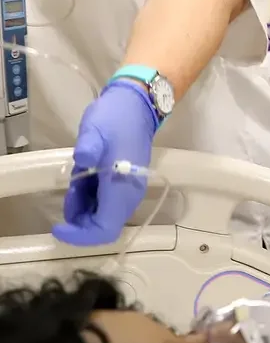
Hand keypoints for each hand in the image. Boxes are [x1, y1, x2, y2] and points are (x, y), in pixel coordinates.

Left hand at [53, 81, 158, 246]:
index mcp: (122, 189)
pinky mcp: (125, 186)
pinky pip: (105, 205)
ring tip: (75, 181)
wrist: (137, 108)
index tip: (58, 226)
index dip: (80, 235)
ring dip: (83, 207)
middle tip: (68, 192)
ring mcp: (128, 192)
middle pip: (102, 227)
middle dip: (79, 219)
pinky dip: (90, 199)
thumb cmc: (115, 120)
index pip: (104, 229)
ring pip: (103, 216)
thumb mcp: (96, 130)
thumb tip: (83, 159)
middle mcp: (129, 197)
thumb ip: (89, 148)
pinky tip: (84, 178)